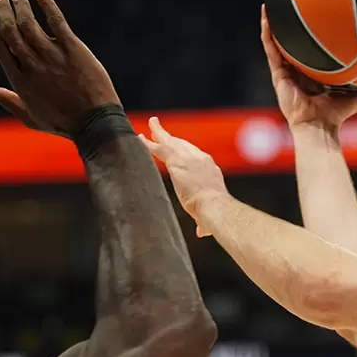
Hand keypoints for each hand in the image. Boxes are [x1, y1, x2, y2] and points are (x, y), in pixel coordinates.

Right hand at [0, 0, 119, 138]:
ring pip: (29, 24)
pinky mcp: (73, 49)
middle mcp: (32, 65)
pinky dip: (46, 5)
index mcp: (19, 81)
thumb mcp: (30, 117)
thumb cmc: (63, 123)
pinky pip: (57, 21)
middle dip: (1, 11)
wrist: (94, 124)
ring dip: (20, 4)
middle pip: (10, 31)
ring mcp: (52, 56)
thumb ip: (7, 101)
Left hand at [139, 117, 226, 236]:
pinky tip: (141, 138)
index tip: (177, 151)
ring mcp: (188, 158)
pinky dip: (149, 143)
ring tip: (151, 124)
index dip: (185, 153)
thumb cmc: (214, 213)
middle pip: (182, 144)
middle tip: (160, 131)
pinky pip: (159, 148)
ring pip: (170, 142)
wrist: (215, 206)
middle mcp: (200, 159)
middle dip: (171, 138)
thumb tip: (202, 232)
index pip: (194, 157)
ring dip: (159, 134)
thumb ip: (203, 223)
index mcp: (210, 170)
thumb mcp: (208, 216)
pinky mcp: (176, 161)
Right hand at [260, 6, 356, 129]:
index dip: (313, 36)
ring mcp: (286, 71)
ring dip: (274, 23)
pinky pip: (271, 49)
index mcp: (314, 74)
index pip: (312, 52)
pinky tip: (267, 15)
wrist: (318, 126)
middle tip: (293, 4)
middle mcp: (298, 70)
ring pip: (277, 42)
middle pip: (293, 44)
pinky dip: (268, 32)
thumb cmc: (337, 115)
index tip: (317, 16)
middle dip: (291, 26)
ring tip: (272, 2)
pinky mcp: (278, 74)